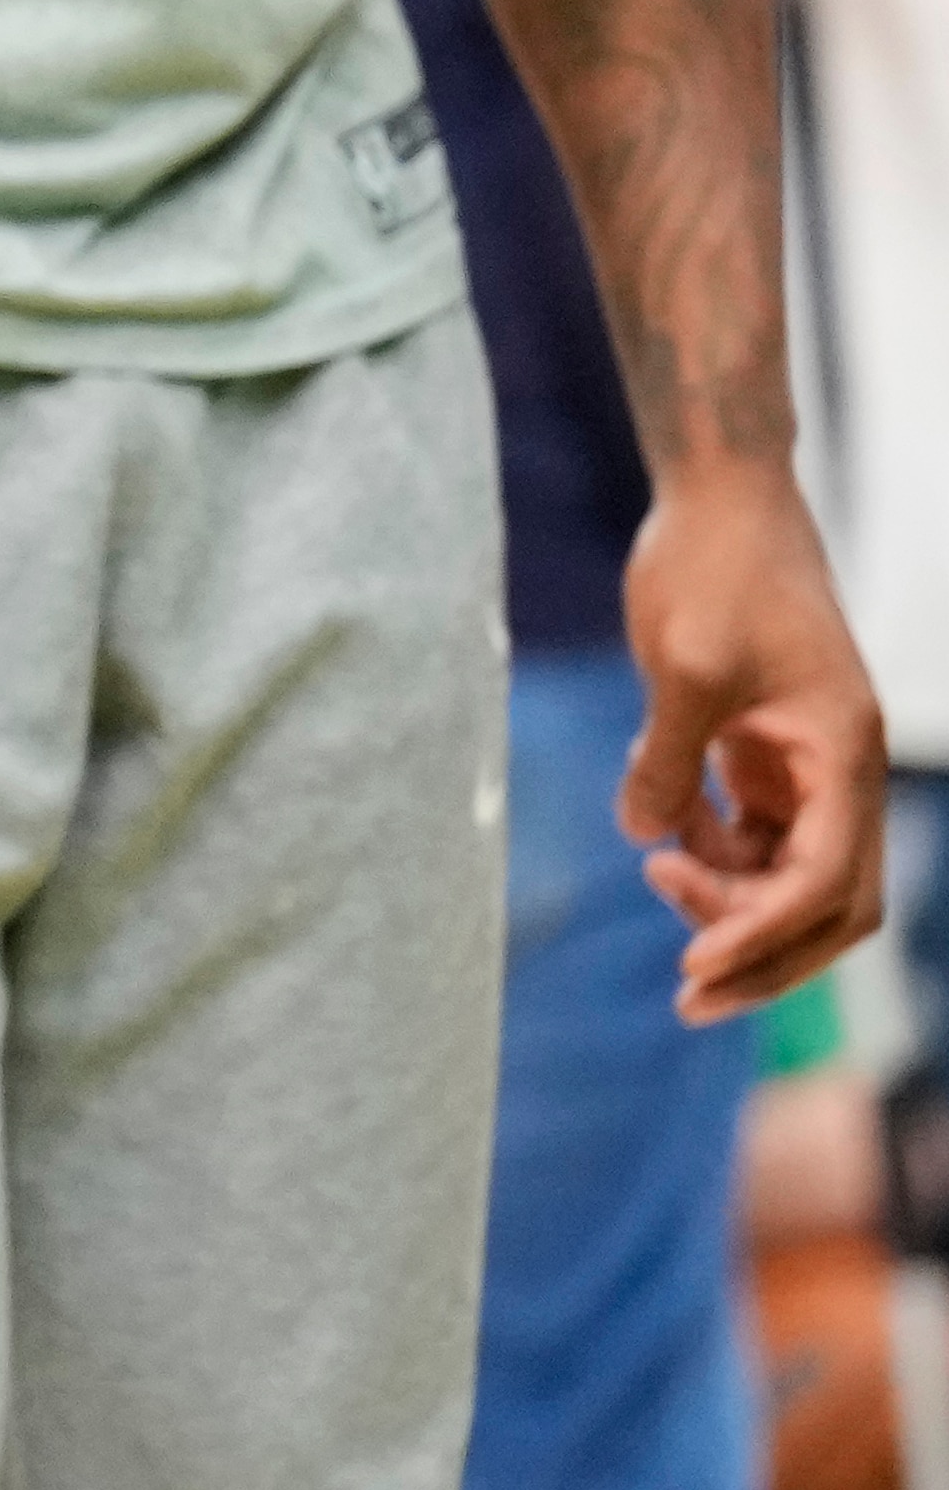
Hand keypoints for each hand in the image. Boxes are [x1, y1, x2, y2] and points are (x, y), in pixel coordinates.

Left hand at [620, 466, 885, 1023]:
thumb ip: (667, 761)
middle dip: (765, 955)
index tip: (694, 967)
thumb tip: (644, 837)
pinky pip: (759, 835)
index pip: (825, 881)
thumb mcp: (682, 665)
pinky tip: (662, 832)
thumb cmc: (712, 564)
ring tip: (657, 871)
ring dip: (734, 900)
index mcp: (844, 751)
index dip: (765, 936)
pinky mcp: (770, 749)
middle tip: (687, 996)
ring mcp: (809, 761)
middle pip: (829, 903)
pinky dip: (717, 854)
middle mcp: (841, 767)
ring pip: (793, 876)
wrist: (720, 492)